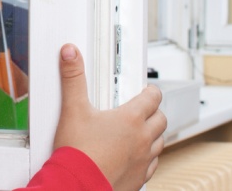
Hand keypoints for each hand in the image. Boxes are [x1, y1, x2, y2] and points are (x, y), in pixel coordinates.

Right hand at [53, 44, 166, 189]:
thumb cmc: (77, 151)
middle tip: (143, 108)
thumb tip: (71, 54)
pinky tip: (134, 155)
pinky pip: (152, 164)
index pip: (152, 98)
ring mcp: (143, 160)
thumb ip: (72, 78)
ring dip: (153, 134)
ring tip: (140, 131)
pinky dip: (147, 157)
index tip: (147, 89)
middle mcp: (142, 139)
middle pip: (160, 119)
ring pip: (160, 142)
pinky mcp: (139, 177)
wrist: (77, 184)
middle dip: (153, 111)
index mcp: (130, 119)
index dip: (150, 90)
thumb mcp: (72, 109)